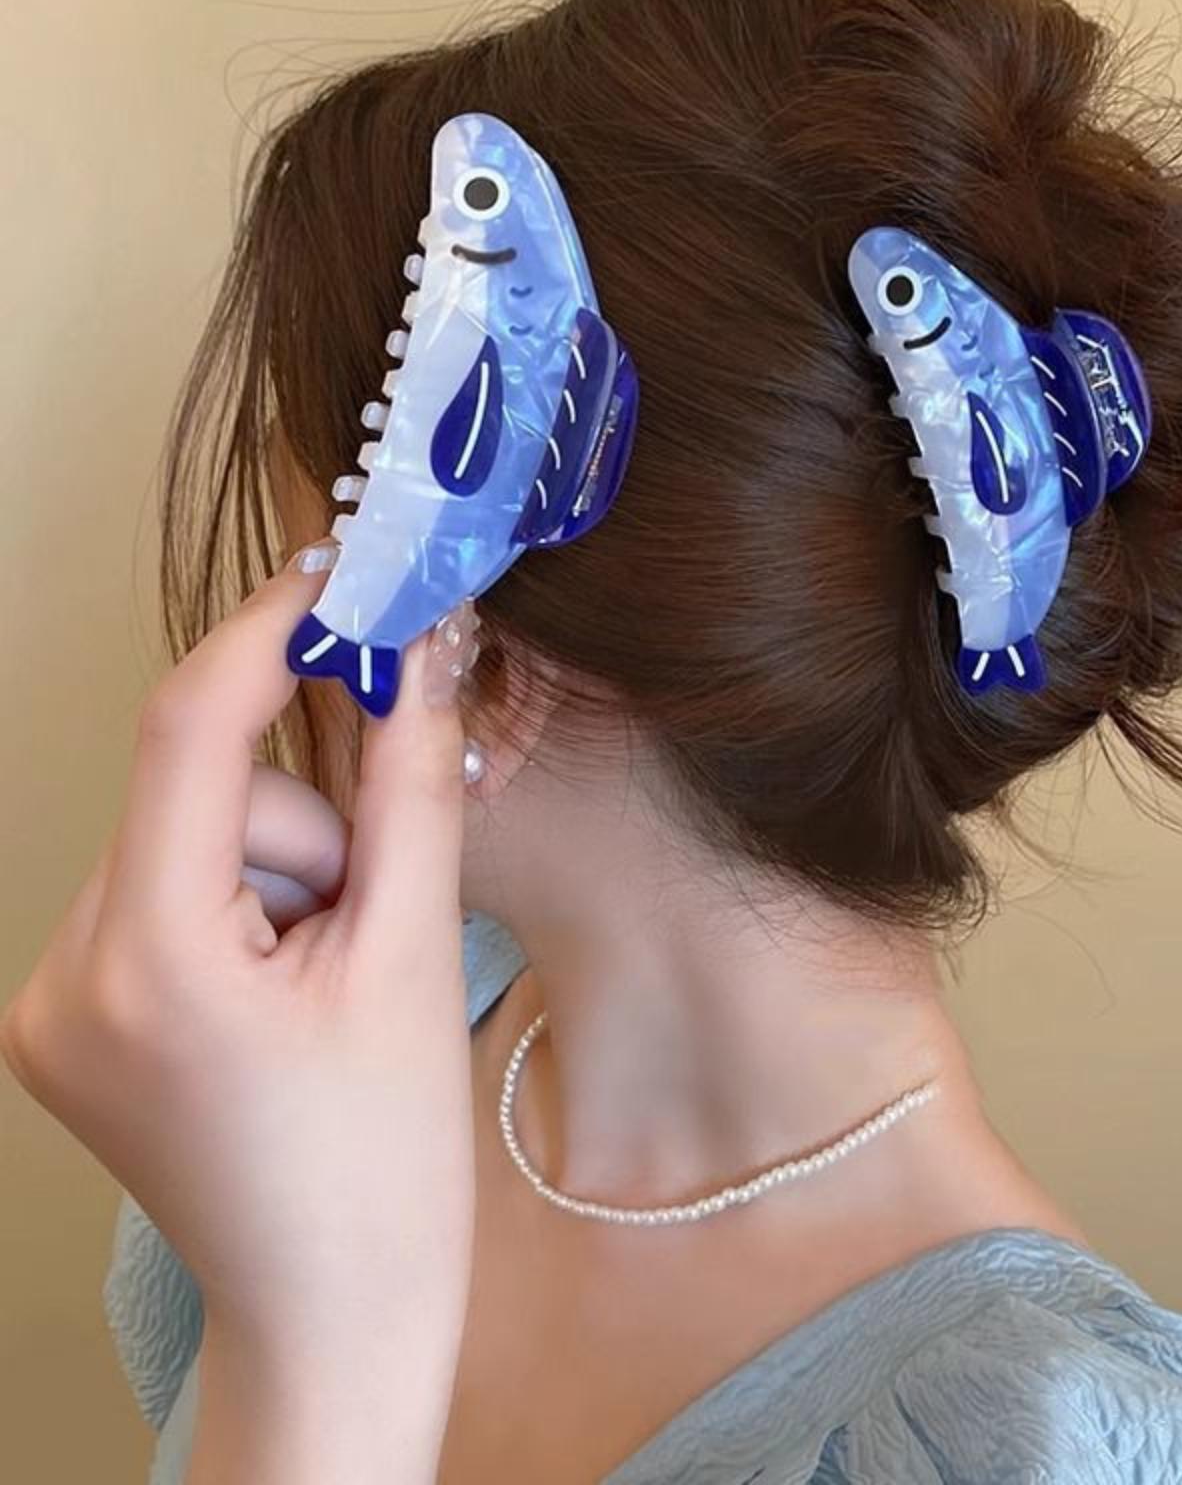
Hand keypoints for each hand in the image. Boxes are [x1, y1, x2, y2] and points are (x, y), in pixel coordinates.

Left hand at [0, 548, 479, 1483]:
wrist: (331, 1312)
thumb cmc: (386, 1163)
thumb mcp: (414, 957)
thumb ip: (411, 786)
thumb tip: (422, 652)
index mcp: (149, 961)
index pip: (189, 734)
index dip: (267, 635)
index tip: (337, 574)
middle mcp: (65, 972)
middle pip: (203, 797)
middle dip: (310, 829)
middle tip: (374, 922)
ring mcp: (53, 1002)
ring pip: (189, 844)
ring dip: (283, 878)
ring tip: (330, 987)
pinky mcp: (70, 1017)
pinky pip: (165, 893)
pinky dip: (243, 909)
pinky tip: (285, 996)